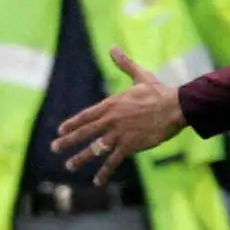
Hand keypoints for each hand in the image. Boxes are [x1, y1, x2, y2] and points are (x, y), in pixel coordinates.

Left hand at [53, 48, 182, 184]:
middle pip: (85, 132)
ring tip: (69, 166)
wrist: (175, 107)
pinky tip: (97, 181)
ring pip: (95, 148)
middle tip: (54, 148)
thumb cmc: (159, 92)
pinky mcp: (130, 145)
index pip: (86, 115)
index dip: (72, 123)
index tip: (60, 130)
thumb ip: (124, 64)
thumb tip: (113, 48)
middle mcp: (111, 120)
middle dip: (68, 141)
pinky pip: (114, 160)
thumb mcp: (139, 75)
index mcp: (112, 104)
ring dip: (81, 158)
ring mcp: (119, 134)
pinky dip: (105, 171)